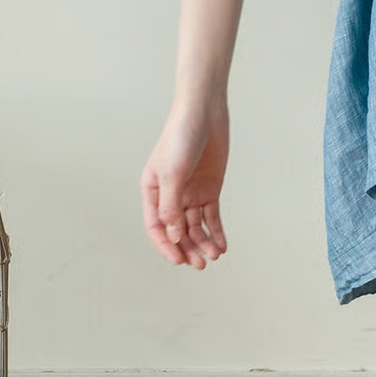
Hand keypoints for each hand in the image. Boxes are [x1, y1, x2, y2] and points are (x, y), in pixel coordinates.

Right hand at [141, 102, 228, 269]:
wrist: (204, 112)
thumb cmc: (181, 136)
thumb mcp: (173, 173)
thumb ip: (172, 205)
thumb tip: (174, 236)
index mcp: (152, 190)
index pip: (156, 226)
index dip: (166, 245)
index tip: (179, 260)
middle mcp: (170, 195)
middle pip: (178, 230)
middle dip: (188, 249)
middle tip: (200, 264)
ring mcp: (191, 193)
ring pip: (196, 226)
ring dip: (204, 243)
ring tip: (214, 256)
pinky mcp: (209, 189)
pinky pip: (212, 216)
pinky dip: (217, 231)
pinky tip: (222, 245)